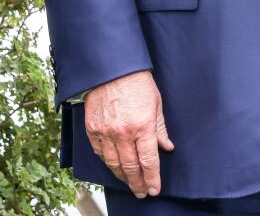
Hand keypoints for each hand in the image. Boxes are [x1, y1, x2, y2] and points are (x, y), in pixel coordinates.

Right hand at [83, 70, 174, 198]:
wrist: (112, 67)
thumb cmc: (137, 82)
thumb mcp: (156, 103)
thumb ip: (160, 128)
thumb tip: (166, 147)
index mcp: (142, 126)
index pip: (148, 161)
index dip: (152, 178)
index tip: (154, 189)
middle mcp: (123, 132)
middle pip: (130, 167)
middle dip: (137, 183)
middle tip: (141, 192)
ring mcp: (105, 131)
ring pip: (113, 163)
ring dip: (122, 176)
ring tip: (129, 183)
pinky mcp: (92, 128)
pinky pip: (99, 152)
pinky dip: (107, 161)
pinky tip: (114, 166)